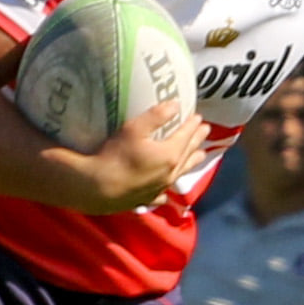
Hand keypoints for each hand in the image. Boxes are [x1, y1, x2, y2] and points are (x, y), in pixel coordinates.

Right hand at [65, 103, 208, 213]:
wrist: (97, 187)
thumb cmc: (115, 155)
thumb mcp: (134, 128)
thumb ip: (156, 116)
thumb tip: (176, 104)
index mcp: (170, 154)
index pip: (186, 136)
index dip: (192, 125)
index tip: (198, 117)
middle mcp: (169, 173)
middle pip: (188, 154)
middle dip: (197, 140)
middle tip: (206, 131)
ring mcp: (159, 188)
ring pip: (180, 173)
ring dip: (191, 162)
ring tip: (201, 156)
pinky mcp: (146, 199)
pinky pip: (162, 194)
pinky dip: (167, 190)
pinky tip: (165, 192)